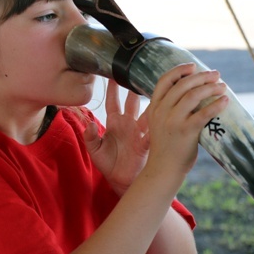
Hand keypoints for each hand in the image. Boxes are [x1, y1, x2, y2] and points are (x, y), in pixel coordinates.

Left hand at [84, 80, 149, 195]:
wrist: (121, 181)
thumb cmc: (108, 164)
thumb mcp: (94, 150)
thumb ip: (89, 136)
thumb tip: (88, 124)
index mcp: (114, 123)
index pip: (113, 100)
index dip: (112, 88)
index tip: (112, 73)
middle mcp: (128, 123)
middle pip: (132, 101)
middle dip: (135, 87)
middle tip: (139, 72)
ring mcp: (139, 131)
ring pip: (147, 111)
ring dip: (151, 101)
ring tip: (157, 87)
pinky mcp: (147, 142)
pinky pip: (154, 130)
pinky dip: (160, 122)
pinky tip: (165, 113)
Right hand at [144, 63, 228, 178]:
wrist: (163, 169)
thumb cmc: (166, 146)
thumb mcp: (160, 123)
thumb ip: (169, 108)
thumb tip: (192, 92)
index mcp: (154, 107)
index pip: (164, 80)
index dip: (179, 70)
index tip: (193, 66)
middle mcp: (162, 111)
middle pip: (182, 85)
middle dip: (202, 76)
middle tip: (216, 75)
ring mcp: (173, 121)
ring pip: (193, 95)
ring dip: (211, 88)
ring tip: (223, 87)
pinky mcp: (186, 132)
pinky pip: (204, 114)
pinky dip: (216, 105)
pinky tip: (225, 101)